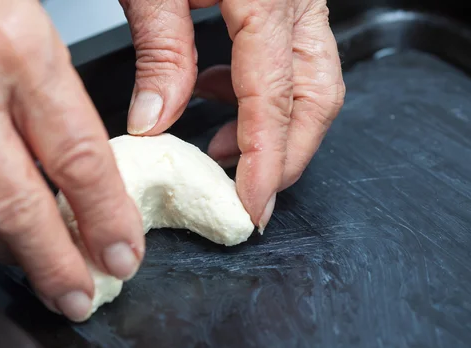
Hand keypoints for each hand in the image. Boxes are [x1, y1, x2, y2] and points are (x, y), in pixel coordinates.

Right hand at [0, 0, 143, 321]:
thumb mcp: (40, 21)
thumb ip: (67, 93)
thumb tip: (94, 165)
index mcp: (18, 51)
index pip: (77, 159)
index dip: (106, 217)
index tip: (124, 251)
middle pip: (19, 207)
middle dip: (55, 265)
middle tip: (81, 297)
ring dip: (14, 257)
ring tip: (46, 279)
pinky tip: (0, 235)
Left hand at [119, 0, 344, 229]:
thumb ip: (161, 52)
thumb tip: (154, 120)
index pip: (273, 99)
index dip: (265, 161)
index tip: (251, 204)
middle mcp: (298, 1)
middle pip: (315, 99)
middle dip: (287, 158)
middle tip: (251, 195)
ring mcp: (300, 1)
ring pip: (312, 83)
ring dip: (273, 129)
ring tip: (219, 149)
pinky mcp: (288, 2)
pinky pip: (291, 59)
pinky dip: (259, 92)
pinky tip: (216, 94)